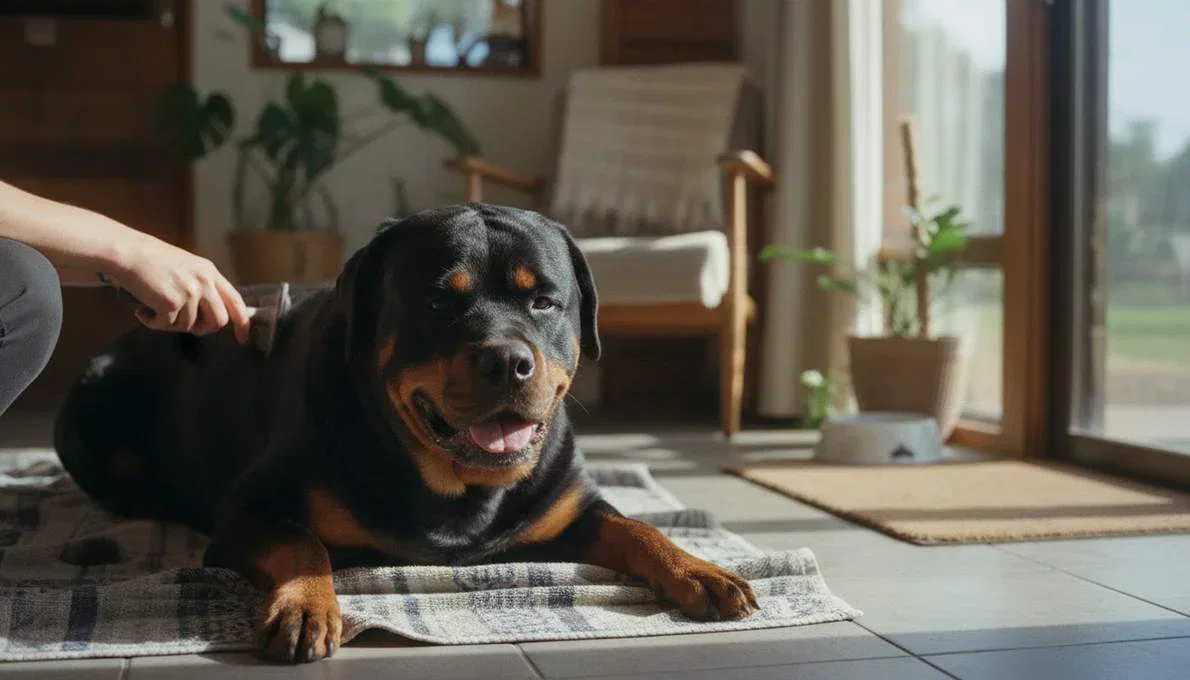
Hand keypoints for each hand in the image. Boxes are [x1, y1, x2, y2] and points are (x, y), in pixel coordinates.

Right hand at [105, 235, 250, 343]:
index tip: (243, 338)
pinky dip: (152, 322)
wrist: (128, 252)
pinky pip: (165, 326)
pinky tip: (143, 310)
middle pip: (218, 321)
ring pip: (188, 326)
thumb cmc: (152, 261)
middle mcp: (204, 282)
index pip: (235, 301)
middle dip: (203, 329)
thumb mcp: (188, 268)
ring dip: (170, 323)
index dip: (242, 322)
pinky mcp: (171, 302)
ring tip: (154, 308)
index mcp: (210, 273)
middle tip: (185, 325)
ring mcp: (189, 293)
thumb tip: (209, 317)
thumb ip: (202, 287)